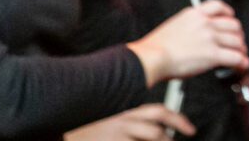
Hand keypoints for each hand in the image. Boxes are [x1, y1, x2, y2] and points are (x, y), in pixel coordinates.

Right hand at [65, 104, 194, 139]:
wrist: (58, 129)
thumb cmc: (82, 122)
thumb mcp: (106, 111)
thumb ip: (126, 112)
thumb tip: (146, 119)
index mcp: (123, 110)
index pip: (159, 112)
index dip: (179, 121)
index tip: (190, 130)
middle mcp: (121, 123)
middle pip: (156, 132)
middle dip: (171, 138)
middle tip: (180, 140)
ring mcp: (114, 136)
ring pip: (150, 140)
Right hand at [127, 0, 247, 84]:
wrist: (151, 58)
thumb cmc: (156, 48)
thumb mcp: (174, 25)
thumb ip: (189, 26)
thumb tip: (197, 35)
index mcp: (194, 14)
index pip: (218, 6)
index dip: (228, 13)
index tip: (231, 18)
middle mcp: (205, 23)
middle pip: (232, 24)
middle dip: (238, 34)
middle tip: (237, 42)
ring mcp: (210, 38)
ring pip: (236, 41)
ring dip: (241, 48)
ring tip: (242, 54)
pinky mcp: (212, 54)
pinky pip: (235, 57)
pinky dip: (242, 61)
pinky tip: (243, 64)